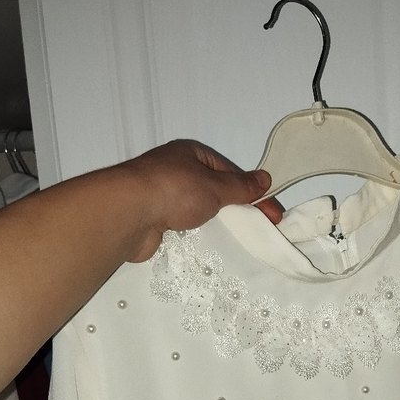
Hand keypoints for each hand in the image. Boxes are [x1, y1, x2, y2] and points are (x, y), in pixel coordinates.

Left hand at [123, 140, 283, 261]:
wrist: (129, 213)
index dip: (251, 192)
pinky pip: (183, 225)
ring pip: (199, 209)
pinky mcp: (155, 219)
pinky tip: (208, 244)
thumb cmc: (175, 190)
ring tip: (237, 239)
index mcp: (191, 155)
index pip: (229, 172)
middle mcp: (176, 171)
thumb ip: (241, 186)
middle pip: (215, 190)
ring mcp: (163, 195)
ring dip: (217, 221)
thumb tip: (265, 179)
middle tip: (261, 229)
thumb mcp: (216, 187)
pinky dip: (197, 233)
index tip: (270, 213)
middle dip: (237, 208)